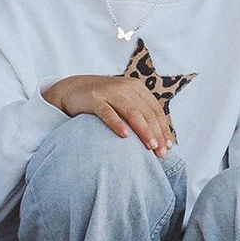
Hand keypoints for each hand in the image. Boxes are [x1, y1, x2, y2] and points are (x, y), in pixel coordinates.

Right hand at [42, 74, 175, 154]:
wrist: (72, 89)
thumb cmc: (102, 101)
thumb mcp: (123, 102)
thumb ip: (139, 114)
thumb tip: (158, 138)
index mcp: (137, 88)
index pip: (156, 110)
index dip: (163, 128)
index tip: (168, 146)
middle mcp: (126, 87)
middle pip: (146, 112)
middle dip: (156, 133)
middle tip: (161, 152)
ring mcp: (109, 92)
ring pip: (132, 112)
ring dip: (143, 130)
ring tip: (150, 146)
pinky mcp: (94, 99)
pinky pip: (108, 112)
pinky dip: (117, 124)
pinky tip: (125, 136)